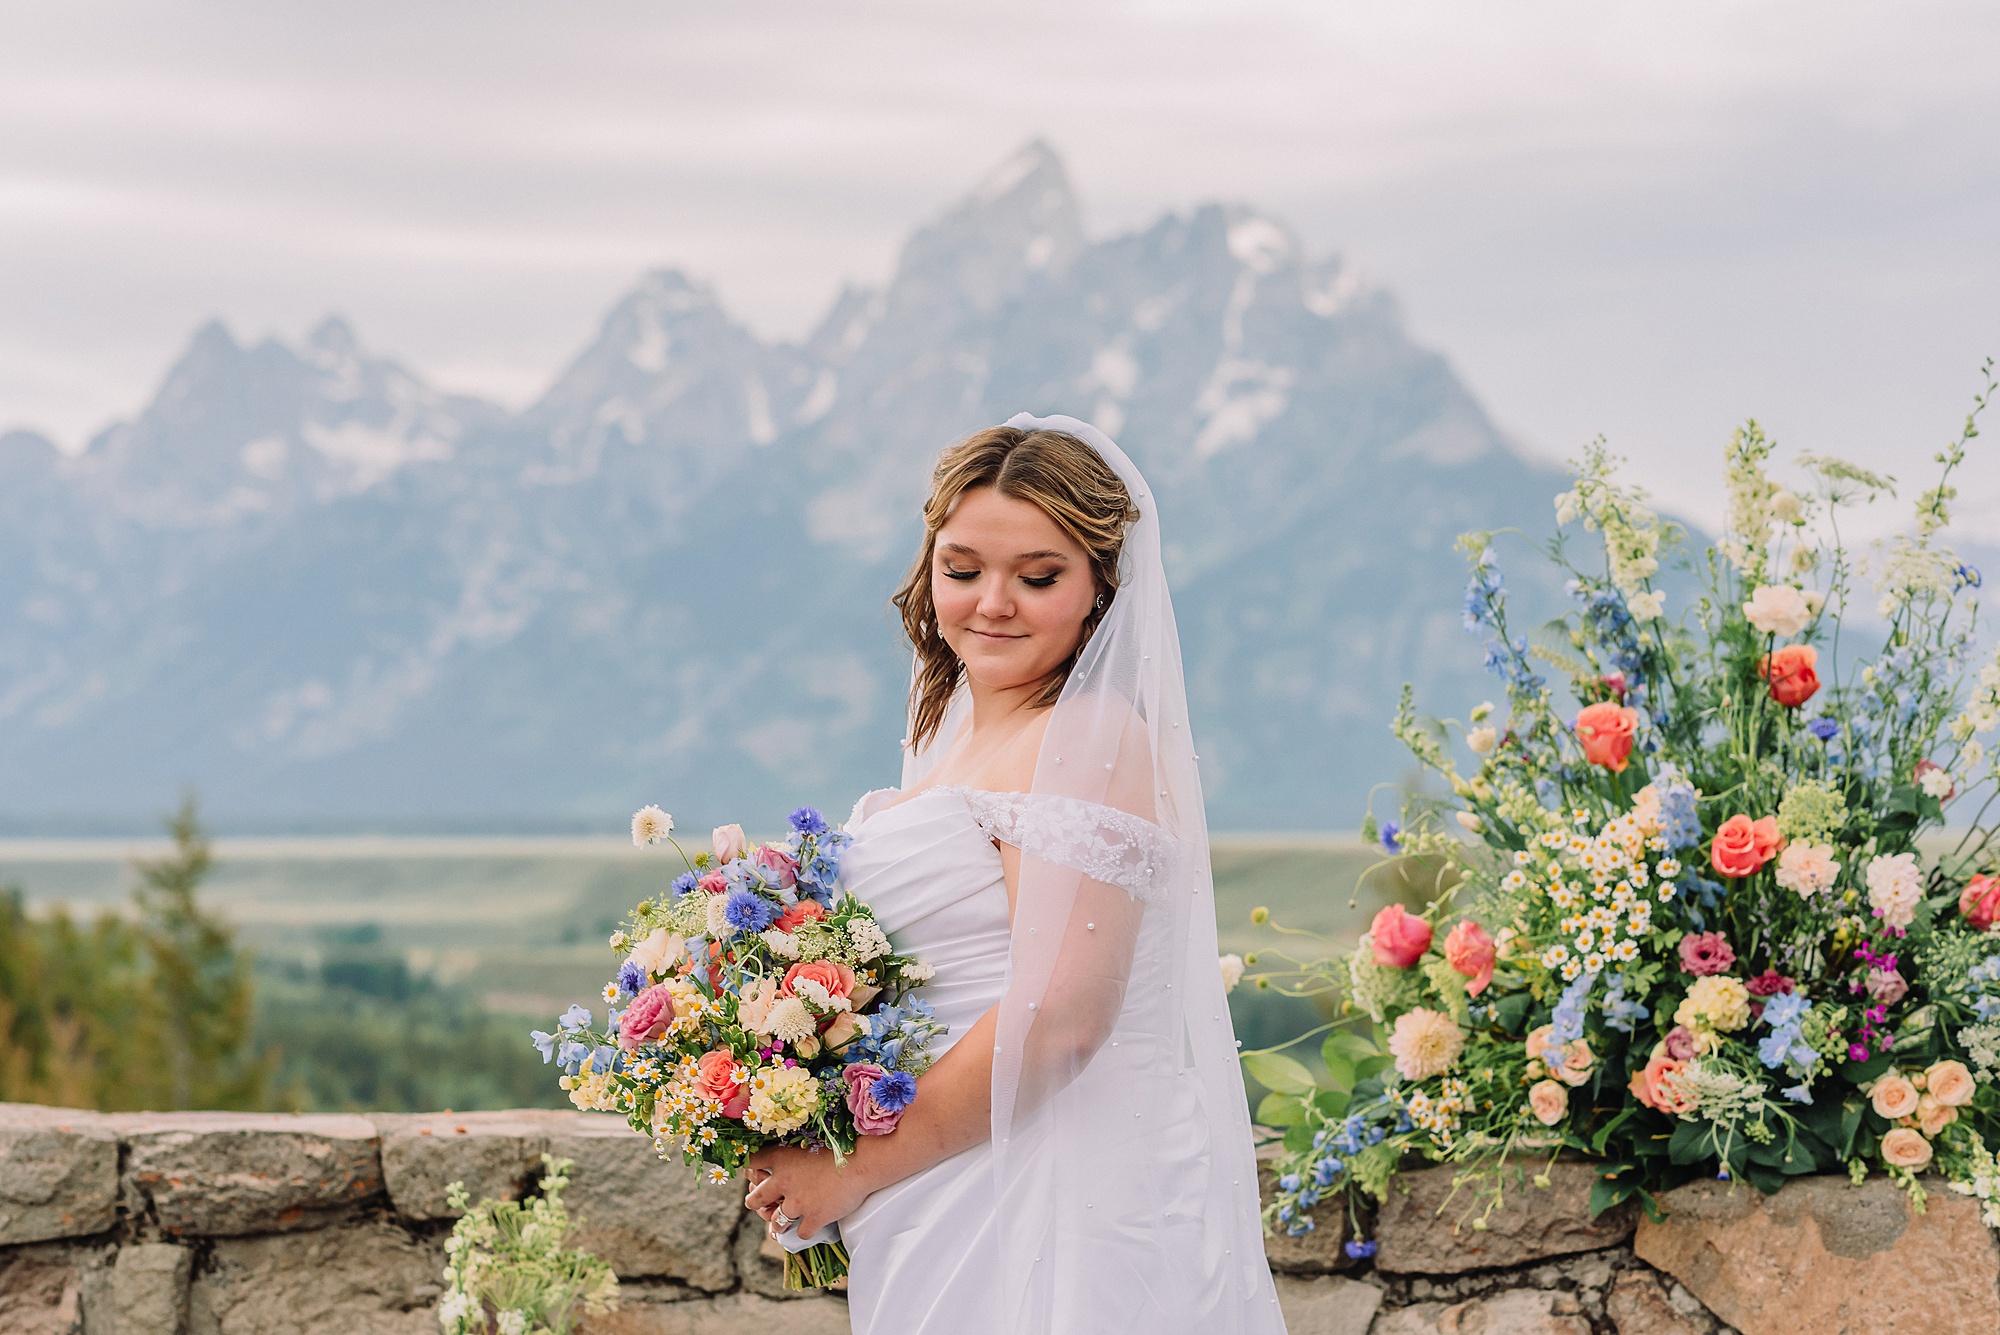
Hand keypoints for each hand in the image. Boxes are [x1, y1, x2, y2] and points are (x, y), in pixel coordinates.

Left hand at [742, 1145, 872, 1237]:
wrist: (864, 1161)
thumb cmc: (842, 1147)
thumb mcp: (811, 1141)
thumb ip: (794, 1153)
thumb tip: (787, 1162)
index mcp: (782, 1158)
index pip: (751, 1163)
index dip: (748, 1169)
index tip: (750, 1173)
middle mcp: (784, 1181)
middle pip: (755, 1198)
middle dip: (754, 1202)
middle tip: (756, 1204)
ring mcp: (798, 1202)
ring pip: (776, 1221)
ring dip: (777, 1224)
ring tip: (780, 1224)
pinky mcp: (813, 1218)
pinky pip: (800, 1234)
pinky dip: (804, 1231)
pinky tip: (808, 1227)